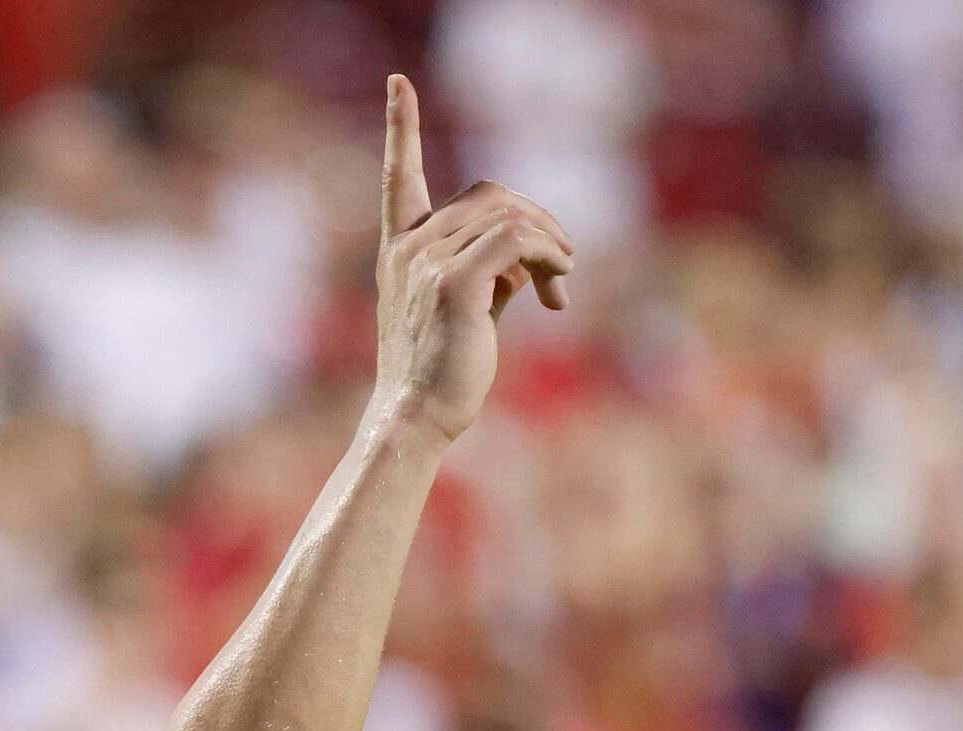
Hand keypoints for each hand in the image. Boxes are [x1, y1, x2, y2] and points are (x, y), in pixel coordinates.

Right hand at [370, 77, 572, 445]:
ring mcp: (427, 262)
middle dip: (537, 219)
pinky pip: (515, 239)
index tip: (398, 81)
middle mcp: (408, 248)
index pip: (397, 176)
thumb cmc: (442, 372)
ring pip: (507, 215)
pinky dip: (548, 252)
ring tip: (565, 277)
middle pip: (488, 195)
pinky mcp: (454, 283)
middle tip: (563, 262)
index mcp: (400, 249)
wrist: (417, 418)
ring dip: (551, 240)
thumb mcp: (464, 309)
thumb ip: (490, 270)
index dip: (399, 126)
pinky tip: (560, 281)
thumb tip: (534, 257)